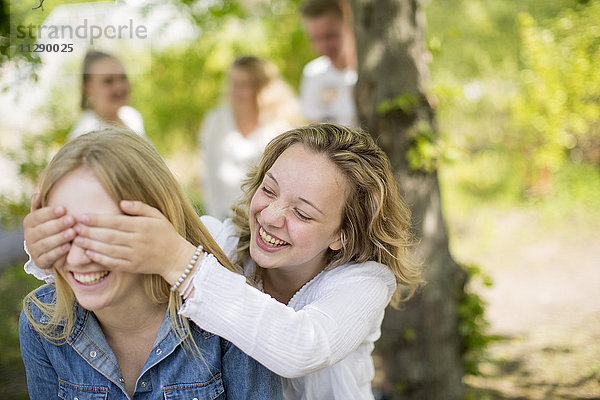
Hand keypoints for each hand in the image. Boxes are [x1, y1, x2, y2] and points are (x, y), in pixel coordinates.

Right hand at [23, 193, 75, 268]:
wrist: (51, 248)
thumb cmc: (52, 226)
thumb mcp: (47, 215)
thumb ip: (42, 206)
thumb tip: (37, 194)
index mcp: (29, 222)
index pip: (37, 216)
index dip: (49, 213)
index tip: (63, 208)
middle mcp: (29, 236)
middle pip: (42, 230)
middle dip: (58, 224)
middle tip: (72, 219)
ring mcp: (33, 250)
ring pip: (45, 244)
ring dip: (59, 238)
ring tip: (72, 232)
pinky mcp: (40, 262)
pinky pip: (49, 257)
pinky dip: (58, 252)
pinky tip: (68, 246)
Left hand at [73, 200, 196, 282]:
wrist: (175, 257)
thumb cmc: (165, 233)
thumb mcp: (157, 215)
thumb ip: (139, 208)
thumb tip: (121, 202)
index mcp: (142, 226)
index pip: (116, 222)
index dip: (98, 219)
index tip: (83, 216)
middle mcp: (137, 241)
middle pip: (109, 236)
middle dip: (90, 231)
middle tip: (74, 227)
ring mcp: (134, 255)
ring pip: (108, 250)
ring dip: (91, 245)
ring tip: (77, 239)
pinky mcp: (133, 267)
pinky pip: (113, 263)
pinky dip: (99, 258)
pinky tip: (89, 253)